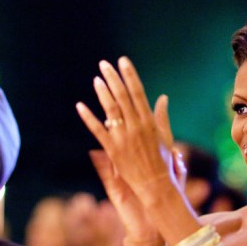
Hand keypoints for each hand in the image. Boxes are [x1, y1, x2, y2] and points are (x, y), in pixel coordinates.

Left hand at [76, 57, 183, 205]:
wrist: (155, 184)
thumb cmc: (162, 161)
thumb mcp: (165, 136)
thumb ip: (162, 116)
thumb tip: (163, 98)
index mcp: (149, 121)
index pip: (138, 92)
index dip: (130, 75)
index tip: (123, 61)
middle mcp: (136, 126)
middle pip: (122, 97)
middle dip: (113, 78)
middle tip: (104, 64)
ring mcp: (123, 138)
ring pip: (111, 110)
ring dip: (103, 93)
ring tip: (96, 79)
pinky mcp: (112, 149)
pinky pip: (97, 130)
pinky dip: (88, 117)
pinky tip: (80, 106)